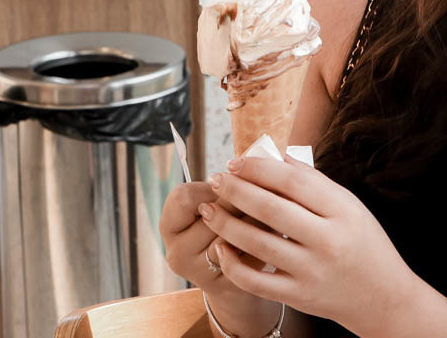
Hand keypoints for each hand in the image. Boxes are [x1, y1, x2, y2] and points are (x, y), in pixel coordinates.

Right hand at [160, 182, 279, 330]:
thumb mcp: (219, 203)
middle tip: (267, 192)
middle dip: (243, 202)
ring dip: (258, 219)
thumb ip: (230, 184)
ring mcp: (199, 273)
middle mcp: (176, 253)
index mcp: (170, 226)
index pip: (183, 197)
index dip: (212, 188)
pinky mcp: (225, 286)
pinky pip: (249, 255)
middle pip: (213, 214)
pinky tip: (276, 234)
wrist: (241, 277)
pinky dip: (266, 241)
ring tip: (276, 210)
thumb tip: (260, 158)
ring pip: (233, 235)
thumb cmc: (232, 225)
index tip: (230, 187)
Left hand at [199, 156, 419, 336]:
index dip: (260, 169)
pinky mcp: (299, 296)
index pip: (293, 182)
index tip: (236, 161)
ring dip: (227, 223)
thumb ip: (315, 183)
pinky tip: (221, 247)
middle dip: (236, 191)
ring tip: (209, 209)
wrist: (382, 296)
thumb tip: (277, 158)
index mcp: (343, 211)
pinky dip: (233, 264)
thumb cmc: (365, 244)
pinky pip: (256, 281)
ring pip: (258, 243)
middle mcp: (328, 241)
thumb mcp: (350, 206)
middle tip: (216, 180)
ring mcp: (312, 271)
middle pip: (271, 209)